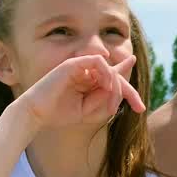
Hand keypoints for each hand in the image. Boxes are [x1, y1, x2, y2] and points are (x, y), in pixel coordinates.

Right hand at [12, 54, 144, 133]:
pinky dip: (106, 74)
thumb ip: (103, 100)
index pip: (113, 81)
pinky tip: (107, 88)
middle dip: (129, 91)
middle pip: (116, 76)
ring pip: (109, 70)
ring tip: (112, 105)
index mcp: (89, 83)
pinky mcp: (74, 63)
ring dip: (115, 87)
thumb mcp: (87, 110)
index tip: (140, 107)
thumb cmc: (58, 113)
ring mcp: (80, 67)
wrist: (37, 113)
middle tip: (139, 106)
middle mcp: (86, 72)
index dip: (128, 92)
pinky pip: (98, 62)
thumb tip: (118, 89)